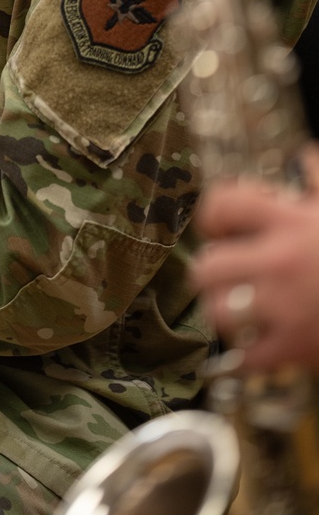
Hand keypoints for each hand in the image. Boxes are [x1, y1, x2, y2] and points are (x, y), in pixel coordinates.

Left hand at [193, 158, 318, 373]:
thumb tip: (306, 155)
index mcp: (290, 221)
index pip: (222, 204)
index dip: (214, 215)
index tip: (221, 227)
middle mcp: (281, 262)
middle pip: (208, 265)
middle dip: (214, 269)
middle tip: (228, 273)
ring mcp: (286, 307)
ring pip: (217, 310)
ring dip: (225, 311)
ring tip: (238, 309)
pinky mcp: (296, 348)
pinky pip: (245, 359)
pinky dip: (241, 359)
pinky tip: (246, 352)